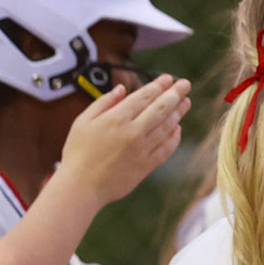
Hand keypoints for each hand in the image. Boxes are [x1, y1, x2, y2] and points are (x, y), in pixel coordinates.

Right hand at [56, 76, 190, 204]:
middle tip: (185, 84)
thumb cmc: (78, 153)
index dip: (158, 86)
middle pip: (161, 108)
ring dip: (178, 112)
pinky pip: (166, 148)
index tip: (169, 78)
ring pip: (166, 126)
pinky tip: (177, 129)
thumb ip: (103, 102)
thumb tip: (121, 88)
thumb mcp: (82, 122)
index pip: (144, 96)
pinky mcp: (147, 165)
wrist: (81, 186)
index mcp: (116, 118)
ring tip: (186, 102)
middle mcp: (133, 131)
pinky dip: (174, 137)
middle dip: (175, 93)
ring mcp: (142, 149)